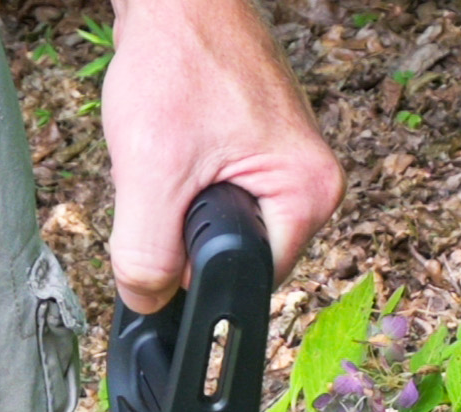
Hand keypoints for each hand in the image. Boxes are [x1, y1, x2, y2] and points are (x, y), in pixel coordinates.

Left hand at [101, 0, 342, 311]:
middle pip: (237, 256)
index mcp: (309, 196)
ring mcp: (289, 165)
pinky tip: (178, 142)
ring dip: (184, 202)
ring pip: (222, 225)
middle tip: (169, 176)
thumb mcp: (152, 171)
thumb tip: (147, 305)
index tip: (168, 236)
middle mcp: (312, 184)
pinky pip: (220, 193)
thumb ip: (147, 255)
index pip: (249, 282)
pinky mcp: (264, 149)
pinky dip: (186, 178)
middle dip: (188, 233)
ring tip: (174, 150)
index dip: (196, 274)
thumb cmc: (178, 57)